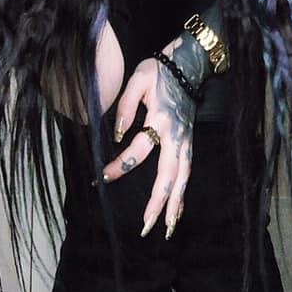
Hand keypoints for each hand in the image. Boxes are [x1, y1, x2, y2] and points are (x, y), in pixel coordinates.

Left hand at [101, 55, 196, 239]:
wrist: (188, 63)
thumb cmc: (160, 70)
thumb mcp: (138, 79)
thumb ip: (124, 106)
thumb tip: (117, 135)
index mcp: (161, 120)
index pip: (138, 150)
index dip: (119, 165)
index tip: (102, 177)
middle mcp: (176, 135)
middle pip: (168, 175)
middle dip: (158, 202)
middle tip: (146, 226)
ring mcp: (186, 140)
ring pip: (183, 178)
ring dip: (175, 204)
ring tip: (166, 228)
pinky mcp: (189, 141)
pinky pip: (188, 172)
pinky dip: (183, 192)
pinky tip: (178, 210)